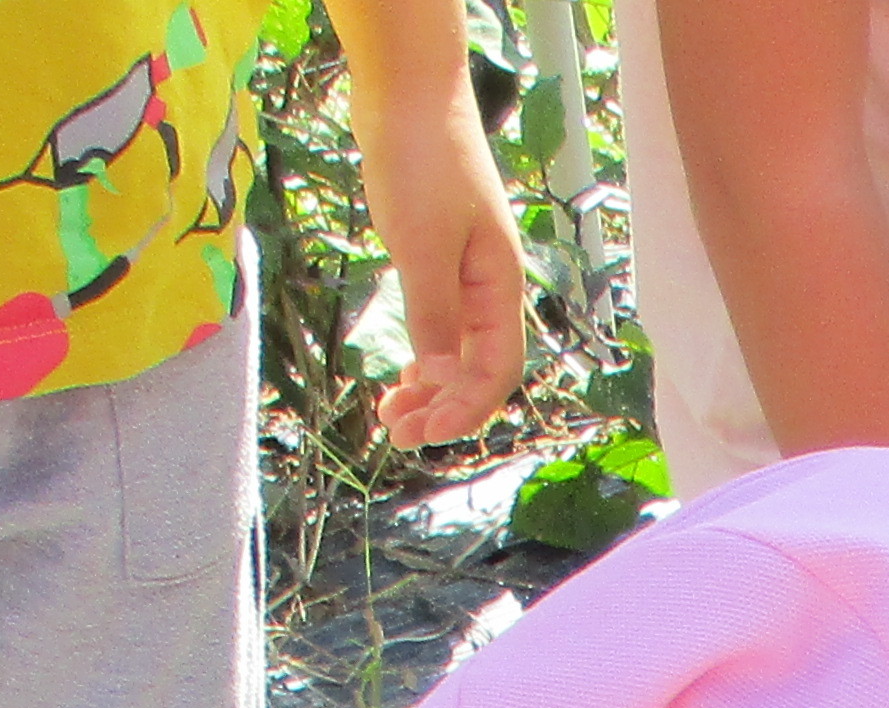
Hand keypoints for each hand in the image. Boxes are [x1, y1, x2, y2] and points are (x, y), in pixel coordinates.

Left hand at [352, 86, 528, 446]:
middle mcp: (489, 287)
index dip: (466, 410)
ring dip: (428, 389)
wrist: (408, 92)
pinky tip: (401, 375)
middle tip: (396, 434)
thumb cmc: (422, 160)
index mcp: (499, 285)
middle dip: (442, 408)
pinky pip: (438, 325)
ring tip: (389, 413)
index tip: (425, 434)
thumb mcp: (422, 245)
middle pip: (478, 370)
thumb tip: (437, 375)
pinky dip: (421, 356)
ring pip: (456, 352)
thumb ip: (433, 313)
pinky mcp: (437, 258)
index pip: (496, 370)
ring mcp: (464, 274)